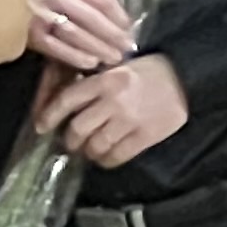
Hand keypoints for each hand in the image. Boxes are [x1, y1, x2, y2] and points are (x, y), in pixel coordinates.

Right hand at [26, 0, 138, 72]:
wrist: (13, 1)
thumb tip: (123, 18)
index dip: (119, 16)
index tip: (130, 30)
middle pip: (90, 16)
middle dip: (112, 34)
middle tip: (126, 49)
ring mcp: (39, 13)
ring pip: (74, 32)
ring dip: (97, 47)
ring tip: (113, 58)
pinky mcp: (30, 33)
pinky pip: (55, 47)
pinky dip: (74, 56)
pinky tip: (91, 63)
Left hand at [40, 51, 186, 167]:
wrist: (185, 78)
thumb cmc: (148, 70)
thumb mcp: (117, 66)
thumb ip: (93, 82)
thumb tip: (67, 102)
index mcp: (104, 80)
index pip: (67, 99)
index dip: (49, 115)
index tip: (41, 126)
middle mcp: (113, 101)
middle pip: (78, 129)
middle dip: (71, 139)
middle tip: (72, 141)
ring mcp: (129, 120)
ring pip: (96, 146)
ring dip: (88, 152)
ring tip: (90, 150)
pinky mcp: (145, 136)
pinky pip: (117, 156)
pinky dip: (106, 160)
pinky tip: (106, 157)